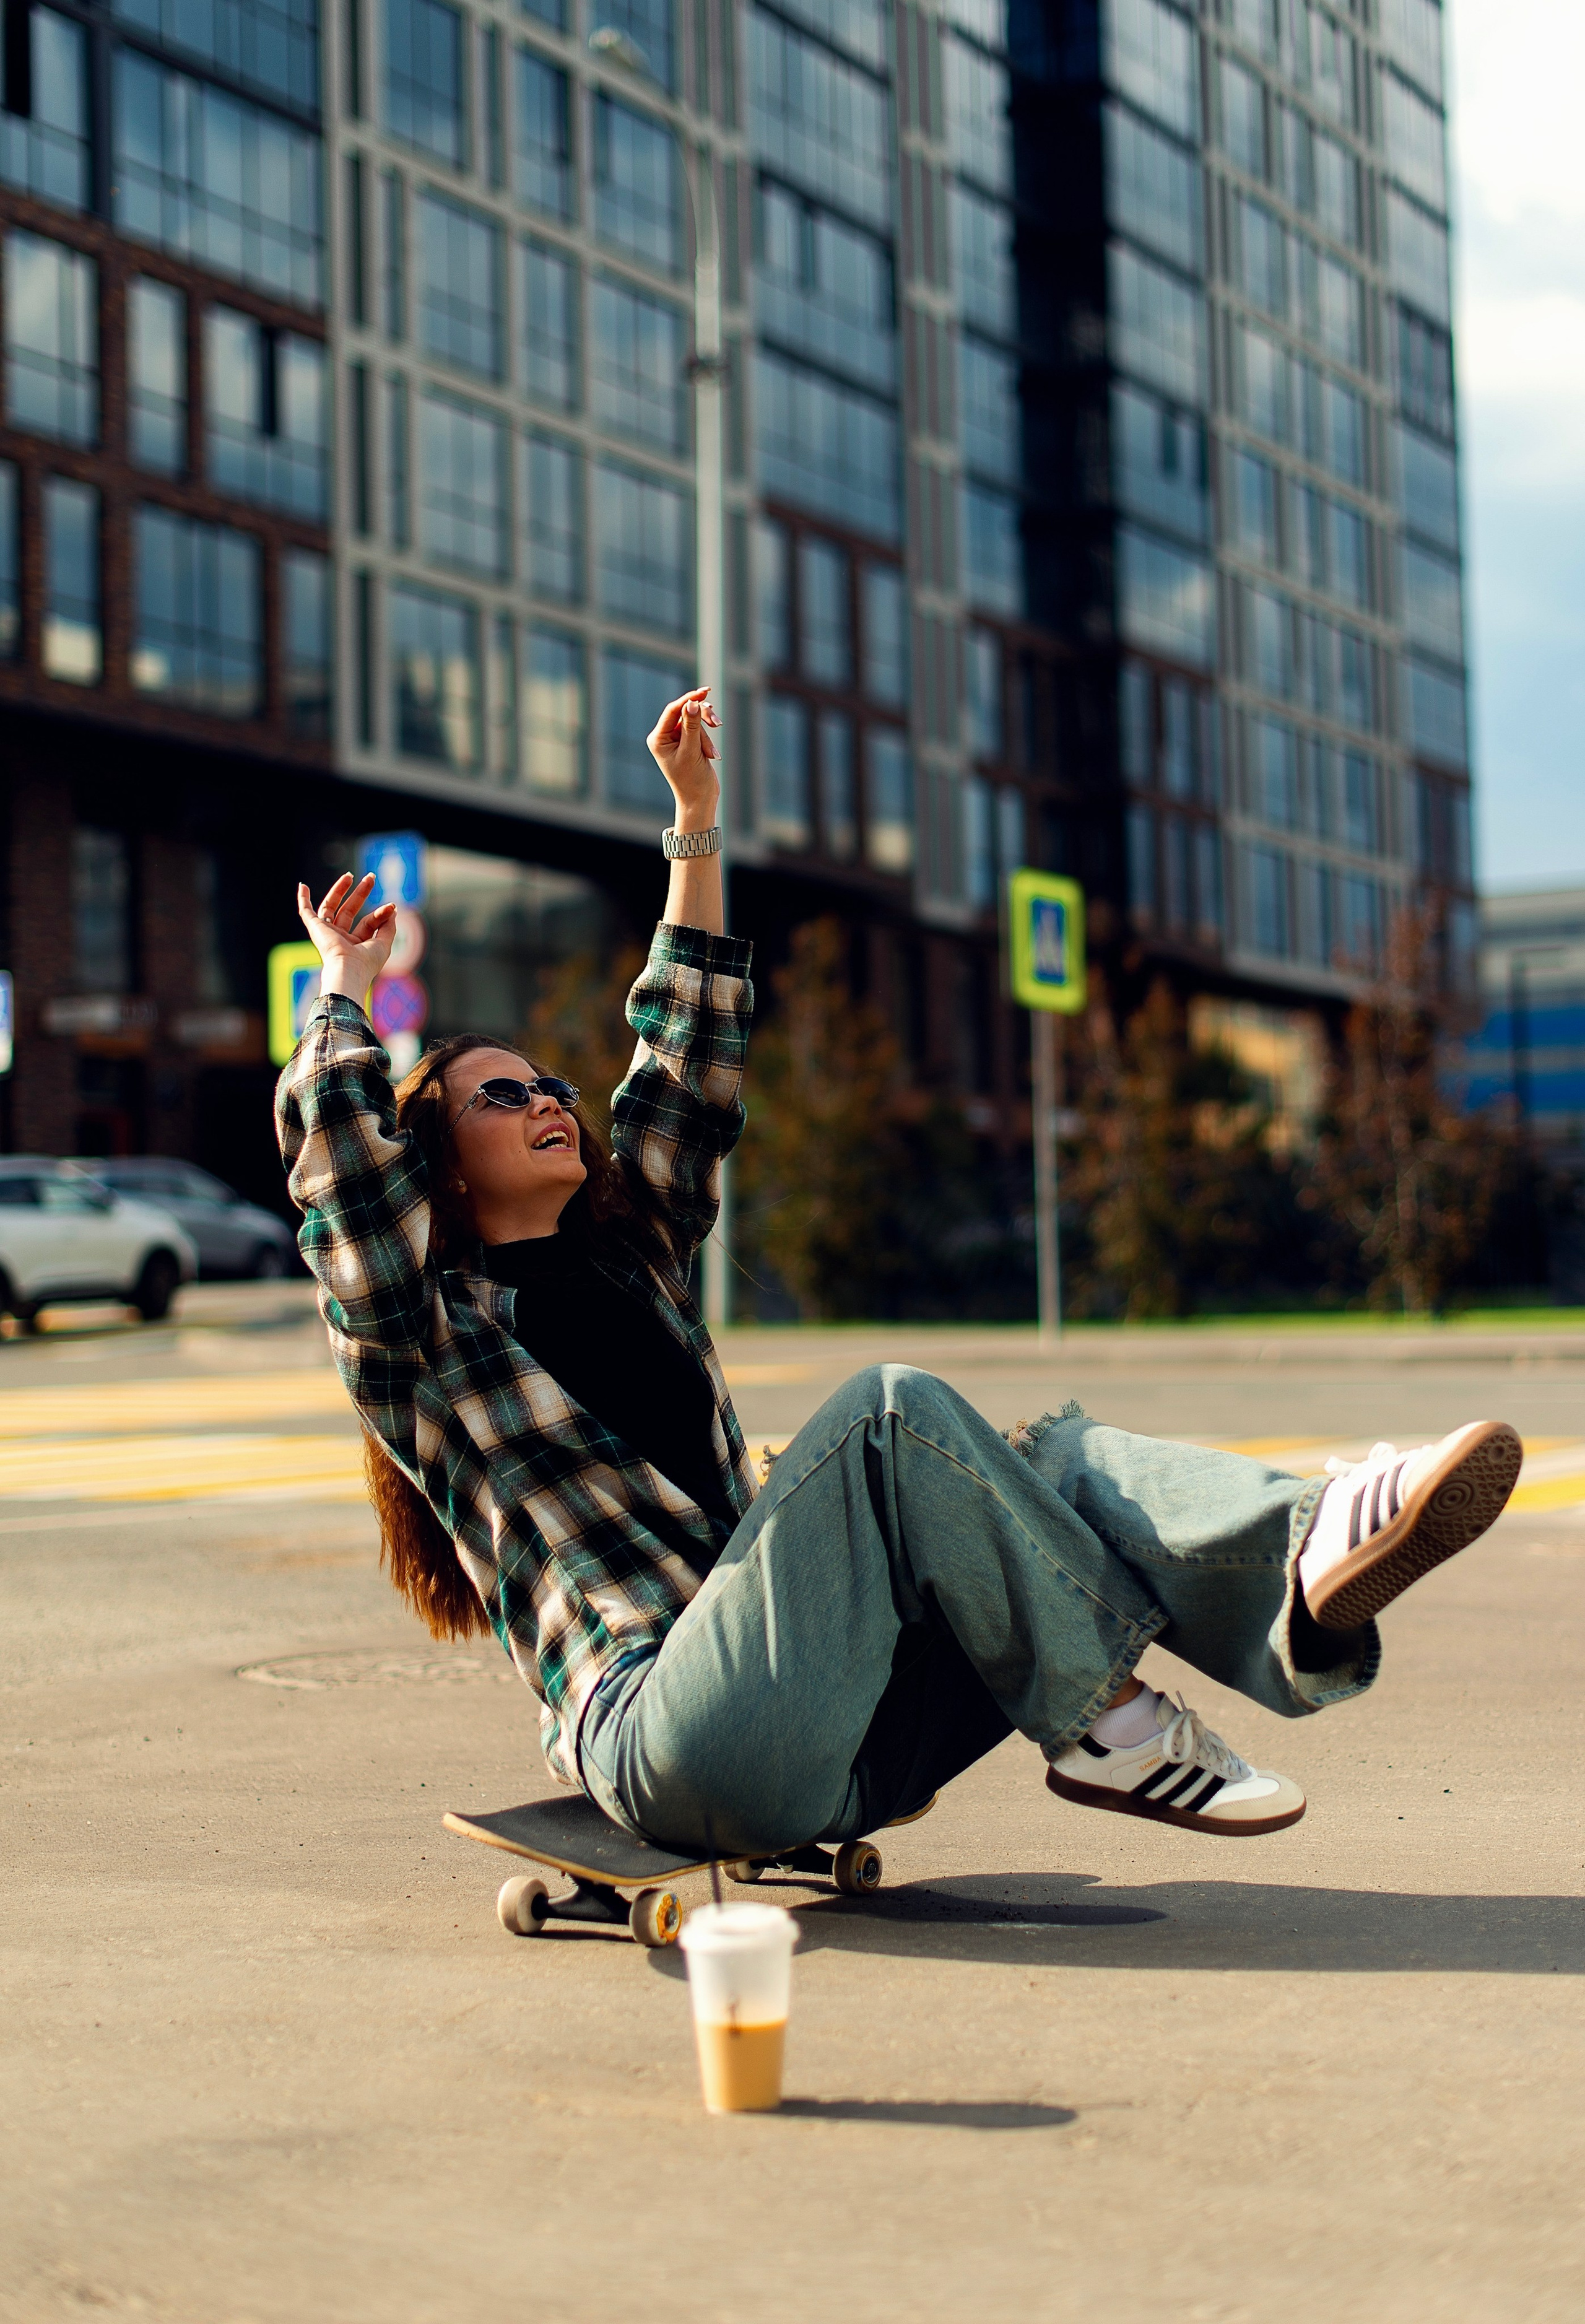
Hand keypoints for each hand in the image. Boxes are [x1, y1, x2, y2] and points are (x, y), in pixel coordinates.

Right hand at [297, 873, 396, 1001]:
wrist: (348, 969)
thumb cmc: (366, 962)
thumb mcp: (384, 943)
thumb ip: (388, 926)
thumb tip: (392, 909)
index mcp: (356, 945)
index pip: (368, 922)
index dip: (380, 913)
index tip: (392, 906)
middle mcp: (340, 939)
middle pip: (349, 910)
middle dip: (360, 893)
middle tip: (370, 877)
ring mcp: (326, 933)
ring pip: (331, 907)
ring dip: (338, 890)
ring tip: (350, 875)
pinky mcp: (315, 928)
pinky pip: (305, 912)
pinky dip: (303, 900)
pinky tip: (302, 886)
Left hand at [647, 687, 720, 831]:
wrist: (699, 801)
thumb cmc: (692, 780)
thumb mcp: (692, 752)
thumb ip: (692, 727)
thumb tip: (691, 703)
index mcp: (658, 738)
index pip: (673, 710)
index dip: (689, 699)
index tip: (705, 692)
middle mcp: (665, 737)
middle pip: (687, 714)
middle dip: (702, 722)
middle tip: (717, 724)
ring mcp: (678, 739)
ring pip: (697, 722)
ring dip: (707, 737)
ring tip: (712, 754)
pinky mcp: (689, 743)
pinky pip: (701, 731)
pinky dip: (708, 742)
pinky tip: (713, 756)